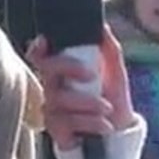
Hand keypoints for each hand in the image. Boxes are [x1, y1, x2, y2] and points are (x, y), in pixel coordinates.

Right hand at [26, 25, 134, 150]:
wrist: (121, 130)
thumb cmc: (113, 97)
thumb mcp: (116, 72)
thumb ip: (109, 49)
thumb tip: (103, 27)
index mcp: (64, 70)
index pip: (41, 56)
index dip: (38, 48)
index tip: (45, 41)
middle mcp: (53, 88)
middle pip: (47, 70)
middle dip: (68, 67)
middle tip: (91, 75)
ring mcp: (53, 109)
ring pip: (59, 99)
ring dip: (87, 103)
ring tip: (107, 108)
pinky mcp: (57, 130)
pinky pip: (67, 122)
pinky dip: (89, 122)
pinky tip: (104, 124)